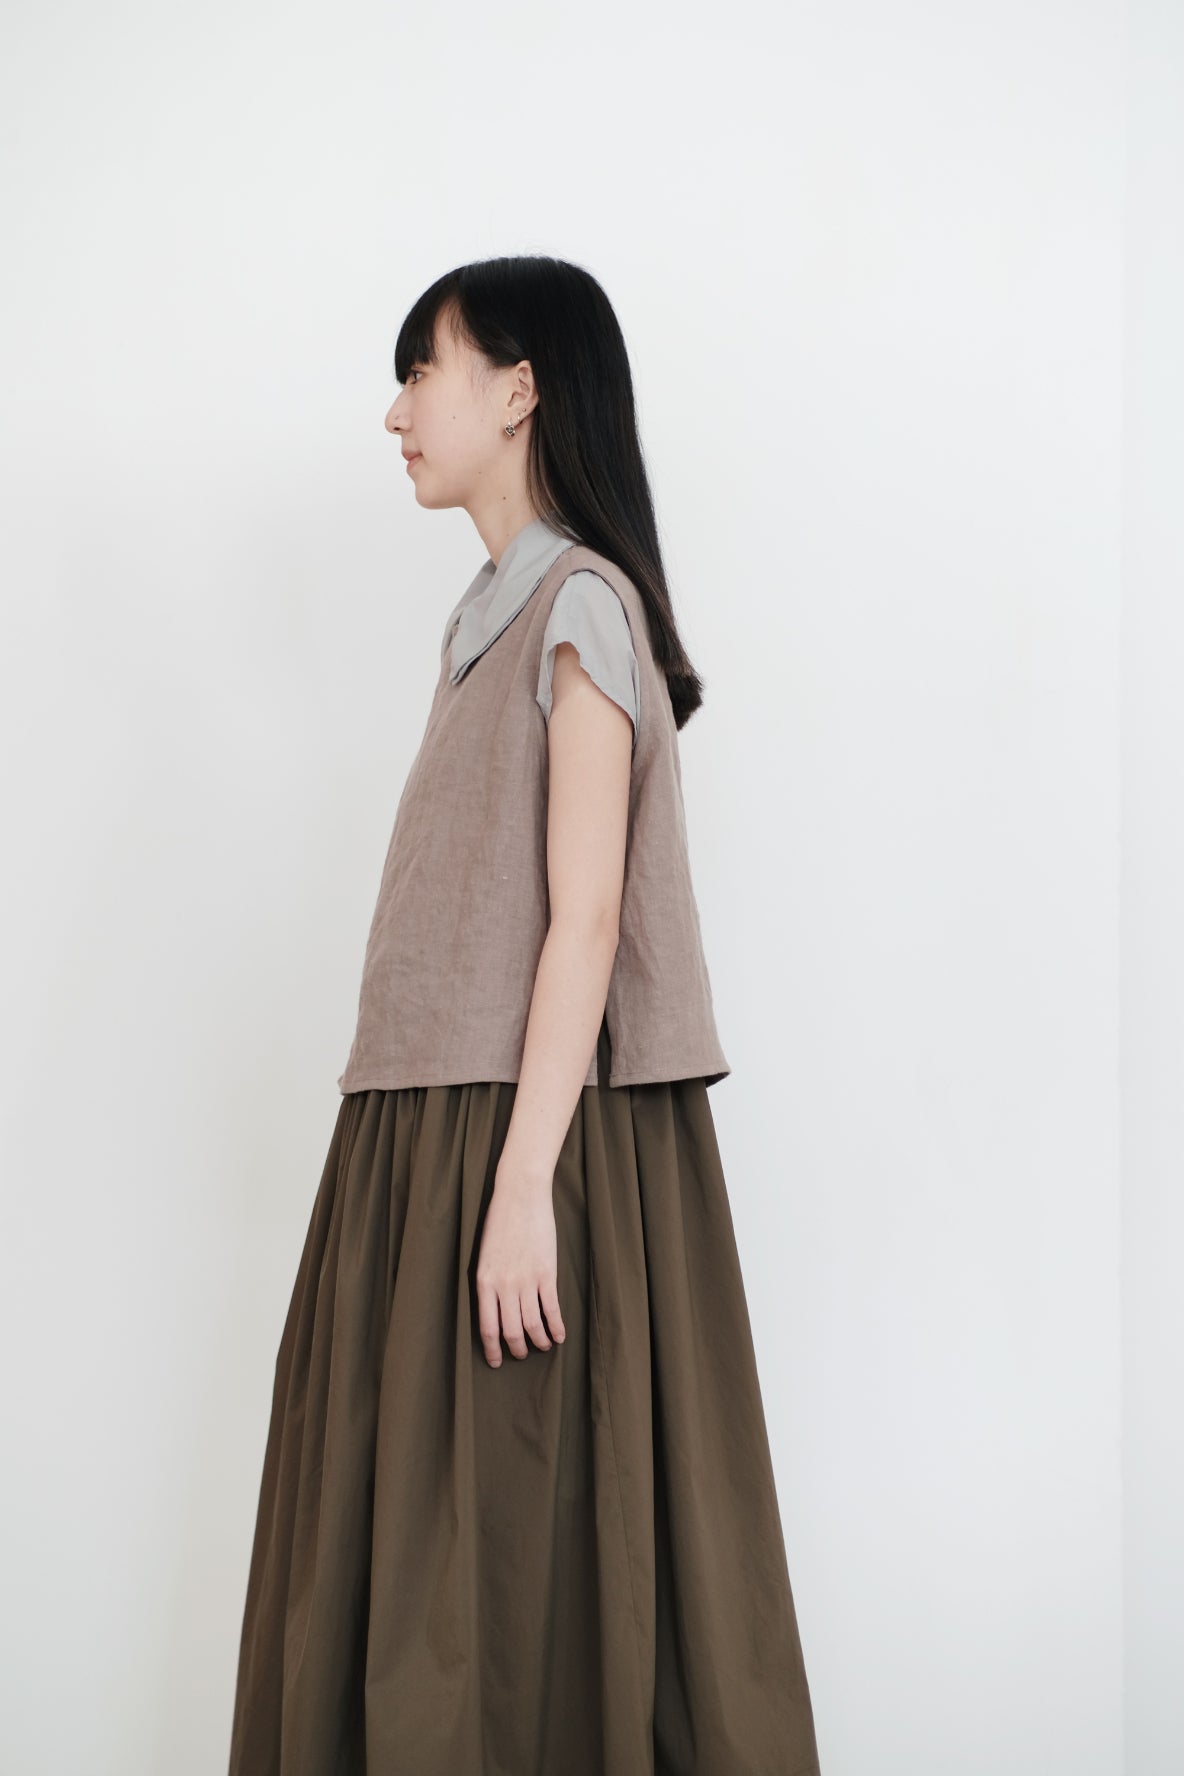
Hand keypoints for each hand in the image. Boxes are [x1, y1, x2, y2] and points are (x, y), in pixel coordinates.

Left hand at [475, 1174, 566, 1368]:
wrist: (520, 1196)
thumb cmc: (499, 1222)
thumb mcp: (484, 1255)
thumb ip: (489, 1282)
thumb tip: (496, 1308)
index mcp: (484, 1281)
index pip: (487, 1327)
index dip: (493, 1349)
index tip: (496, 1362)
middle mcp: (504, 1286)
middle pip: (511, 1331)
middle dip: (518, 1349)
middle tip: (522, 1355)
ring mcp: (527, 1280)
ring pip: (533, 1325)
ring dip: (539, 1341)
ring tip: (544, 1346)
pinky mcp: (547, 1273)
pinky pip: (552, 1309)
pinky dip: (557, 1327)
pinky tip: (560, 1335)